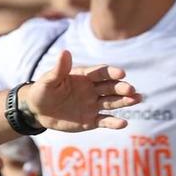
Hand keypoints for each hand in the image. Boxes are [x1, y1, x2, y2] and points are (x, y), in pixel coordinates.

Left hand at [20, 50, 140, 132]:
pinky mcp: (91, 120)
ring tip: (137, 99)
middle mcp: (92, 89)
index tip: (122, 73)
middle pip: (110, 87)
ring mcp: (93, 105)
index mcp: (84, 76)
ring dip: (124, 101)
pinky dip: (113, 123)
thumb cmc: (43, 90)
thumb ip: (59, 69)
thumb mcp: (49, 80)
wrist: (37, 110)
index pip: (101, 73)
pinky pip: (104, 121)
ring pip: (112, 102)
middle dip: (121, 88)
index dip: (111, 73)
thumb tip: (65, 52)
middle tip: (131, 90)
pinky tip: (124, 123)